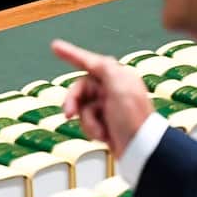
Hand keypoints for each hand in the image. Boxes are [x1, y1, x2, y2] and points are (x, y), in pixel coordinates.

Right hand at [50, 39, 153, 157]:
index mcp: (117, 76)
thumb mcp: (120, 87)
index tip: (56, 46)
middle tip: (68, 113)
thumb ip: (106, 68)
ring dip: (87, 120)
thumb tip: (97, 60)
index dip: (71, 54)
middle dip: (74, 101)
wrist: (140, 150)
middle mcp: (112, 89)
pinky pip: (86, 121)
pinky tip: (104, 135)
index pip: (90, 61)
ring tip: (99, 130)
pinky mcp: (105, 122)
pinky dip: (91, 129)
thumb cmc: (134, 120)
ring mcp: (108, 106)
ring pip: (81, 107)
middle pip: (80, 88)